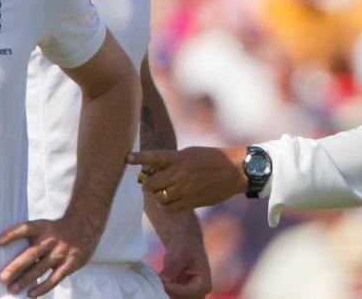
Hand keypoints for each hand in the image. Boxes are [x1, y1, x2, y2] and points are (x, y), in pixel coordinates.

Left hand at [0, 216, 97, 296]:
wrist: (85, 224)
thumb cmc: (57, 229)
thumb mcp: (44, 226)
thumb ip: (30, 238)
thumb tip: (6, 250)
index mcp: (42, 228)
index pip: (25, 229)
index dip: (11, 234)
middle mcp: (50, 240)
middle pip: (31, 254)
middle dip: (16, 267)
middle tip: (2, 277)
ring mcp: (60, 253)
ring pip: (40, 269)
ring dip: (25, 280)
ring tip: (13, 289)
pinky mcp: (70, 264)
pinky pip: (54, 278)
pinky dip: (42, 288)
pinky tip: (31, 294)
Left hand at [127, 146, 246, 211]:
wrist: (234, 171)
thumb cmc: (211, 159)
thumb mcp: (191, 153)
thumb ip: (173, 161)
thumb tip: (154, 170)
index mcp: (179, 158)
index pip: (154, 157)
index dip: (139, 157)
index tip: (127, 158)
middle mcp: (180, 173)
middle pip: (151, 184)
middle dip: (148, 185)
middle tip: (150, 184)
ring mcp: (185, 189)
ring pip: (159, 198)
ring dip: (158, 196)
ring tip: (162, 192)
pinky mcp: (192, 201)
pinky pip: (170, 208)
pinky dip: (166, 206)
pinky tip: (170, 201)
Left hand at [159, 230, 211, 298]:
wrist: (184, 242)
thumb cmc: (185, 246)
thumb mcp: (179, 254)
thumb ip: (173, 268)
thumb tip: (164, 280)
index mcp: (204, 284)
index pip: (189, 293)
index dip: (175, 289)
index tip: (164, 282)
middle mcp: (199, 293)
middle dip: (170, 293)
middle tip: (160, 282)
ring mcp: (190, 295)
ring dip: (166, 292)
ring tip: (160, 280)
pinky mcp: (181, 294)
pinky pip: (172, 297)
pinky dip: (165, 291)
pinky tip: (160, 282)